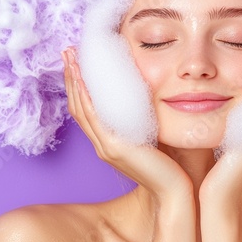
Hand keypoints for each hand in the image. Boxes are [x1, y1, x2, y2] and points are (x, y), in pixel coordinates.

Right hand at [62, 47, 192, 203]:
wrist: (174, 189)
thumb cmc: (167, 163)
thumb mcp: (148, 137)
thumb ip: (138, 121)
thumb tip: (141, 97)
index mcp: (108, 141)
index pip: (87, 109)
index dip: (78, 85)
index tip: (76, 62)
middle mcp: (102, 144)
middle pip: (79, 105)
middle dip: (71, 77)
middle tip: (67, 52)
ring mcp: (106, 146)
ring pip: (82, 108)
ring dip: (74, 81)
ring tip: (70, 58)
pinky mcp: (114, 148)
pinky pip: (95, 118)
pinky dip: (87, 97)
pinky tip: (84, 80)